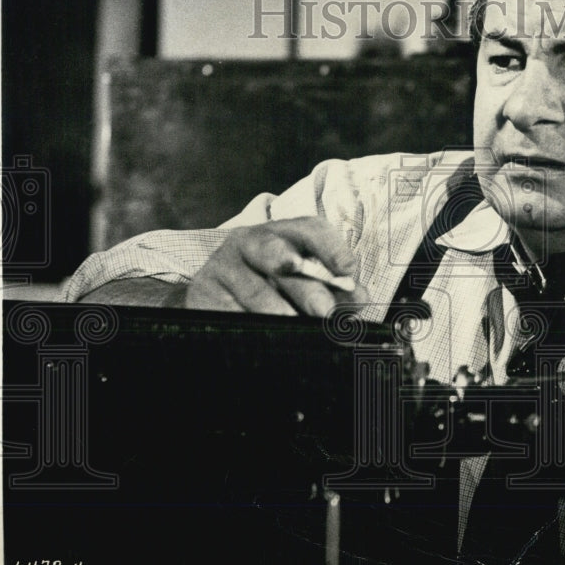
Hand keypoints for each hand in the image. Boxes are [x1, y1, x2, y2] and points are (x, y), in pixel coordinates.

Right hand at [185, 217, 368, 316]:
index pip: (311, 230)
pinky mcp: (203, 291)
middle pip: (281, 258)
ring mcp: (224, 264)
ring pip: (255, 290)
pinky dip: (248, 324)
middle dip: (306, 286)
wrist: (214, 293)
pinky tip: (261, 335)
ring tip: (293, 325)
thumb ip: (336, 289)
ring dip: (278, 311)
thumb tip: (360, 297)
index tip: (348, 271)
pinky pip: (229, 311)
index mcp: (283, 233)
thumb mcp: (304, 280)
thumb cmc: (271, 285)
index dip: (331, 248)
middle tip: (324, 310)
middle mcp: (251, 241)